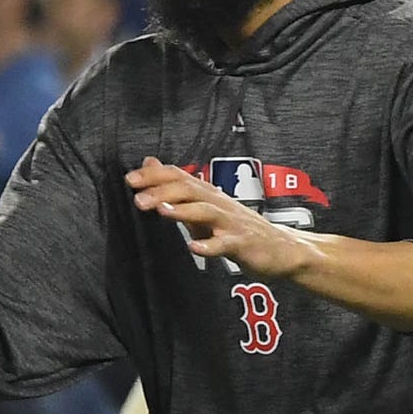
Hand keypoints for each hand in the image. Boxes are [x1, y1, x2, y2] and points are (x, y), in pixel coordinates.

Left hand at [126, 158, 319, 277]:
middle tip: (137, 199)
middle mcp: (219, 203)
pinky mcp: (244, 244)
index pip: (179, 176)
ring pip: (207, 212)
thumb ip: (176, 187)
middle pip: (190, 190)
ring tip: (162, 212)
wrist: (282, 249)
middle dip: (163, 192)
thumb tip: (149, 164)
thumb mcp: (204, 205)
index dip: (155, 176)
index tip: (130, 179)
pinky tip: (194, 247)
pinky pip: (226, 244)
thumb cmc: (238, 227)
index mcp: (208, 194)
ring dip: (183, 211)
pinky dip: (210, 245)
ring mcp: (232, 223)